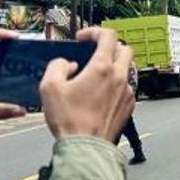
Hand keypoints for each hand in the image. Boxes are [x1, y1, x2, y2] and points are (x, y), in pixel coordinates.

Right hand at [40, 27, 134, 142]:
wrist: (86, 148)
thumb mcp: (49, 87)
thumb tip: (67, 64)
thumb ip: (57, 66)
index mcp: (103, 68)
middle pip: (124, 48)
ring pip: (128, 68)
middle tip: (93, 52)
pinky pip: (127, 86)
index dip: (94, 31)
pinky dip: (116, 83)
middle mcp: (120, 77)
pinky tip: (101, 93)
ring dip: (114, 64)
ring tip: (96, 73)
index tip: (82, 38)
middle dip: (109, 46)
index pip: (108, 35)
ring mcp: (128, 92)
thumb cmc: (69, 120)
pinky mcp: (129, 106)